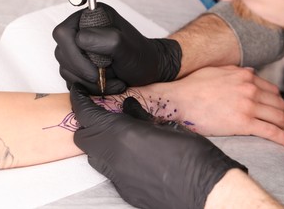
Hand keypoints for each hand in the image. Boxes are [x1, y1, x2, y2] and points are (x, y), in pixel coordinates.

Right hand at [53, 3, 180, 94]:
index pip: (63, 33)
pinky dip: (90, 88)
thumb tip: (80, 39)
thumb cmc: (141, 56)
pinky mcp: (78, 67)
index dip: (75, 54)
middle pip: (61, 54)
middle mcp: (80, 31)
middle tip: (105, 76)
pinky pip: (72, 81)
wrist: (148, 70)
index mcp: (90, 18)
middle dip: (84, 71)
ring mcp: (77, 50)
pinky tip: (107, 84)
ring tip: (113, 80)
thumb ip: (105, 39)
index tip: (97, 67)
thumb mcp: (127, 47)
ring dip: (90, 82)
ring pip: (65, 70)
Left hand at [70, 83, 245, 208]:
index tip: (79, 92)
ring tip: (115, 132)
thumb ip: (140, 116)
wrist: (204, 191)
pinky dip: (111, 158)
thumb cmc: (191, 155)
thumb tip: (127, 106)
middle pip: (82, 136)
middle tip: (101, 113)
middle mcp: (112, 157)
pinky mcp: (124, 190)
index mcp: (122, 135)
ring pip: (92, 155)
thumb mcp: (166, 127)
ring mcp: (117, 177)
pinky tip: (131, 154)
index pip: (86, 114)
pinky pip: (108, 170)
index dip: (79, 100)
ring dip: (97, 141)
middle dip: (86, 122)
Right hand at [160, 66, 283, 148]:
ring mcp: (248, 105)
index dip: (280, 103)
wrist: (178, 99)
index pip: (272, 90)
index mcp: (244, 76)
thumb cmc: (191, 86)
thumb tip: (250, 72)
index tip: (282, 111)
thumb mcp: (216, 71)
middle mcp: (250, 88)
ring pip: (279, 117)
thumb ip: (235, 71)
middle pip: (279, 104)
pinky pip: (272, 131)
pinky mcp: (243, 122)